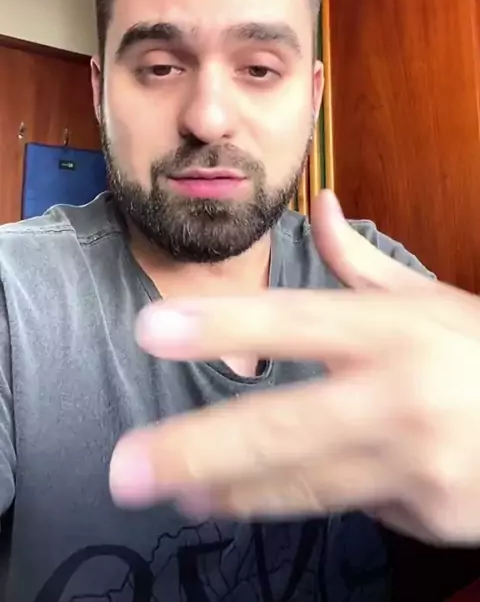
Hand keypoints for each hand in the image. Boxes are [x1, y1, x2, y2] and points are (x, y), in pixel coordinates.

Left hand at [109, 191, 479, 544]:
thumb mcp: (432, 300)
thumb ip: (364, 263)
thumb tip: (319, 206)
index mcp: (398, 328)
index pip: (296, 321)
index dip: (223, 326)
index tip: (154, 332)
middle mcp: (403, 394)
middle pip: (286, 425)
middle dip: (198, 448)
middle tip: (127, 466)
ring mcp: (418, 463)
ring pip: (305, 483)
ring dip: (233, 491)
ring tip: (176, 490)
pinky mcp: (429, 514)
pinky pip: (354, 505)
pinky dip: (309, 498)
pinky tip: (271, 494)